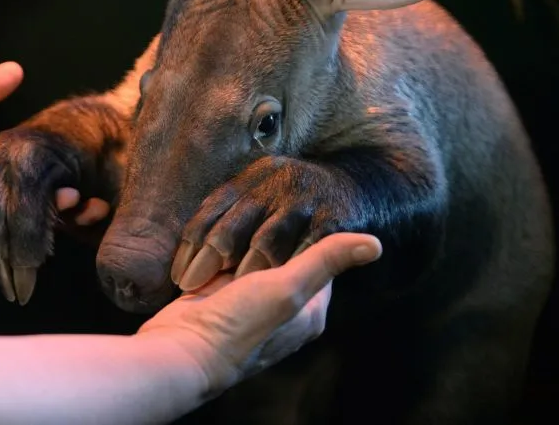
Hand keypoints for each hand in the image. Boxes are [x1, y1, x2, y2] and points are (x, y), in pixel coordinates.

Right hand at [0, 127, 111, 305]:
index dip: (26, 251)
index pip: (23, 212)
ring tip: (4, 288)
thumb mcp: (102, 177)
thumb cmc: (95, 157)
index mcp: (33, 152)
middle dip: (7, 261)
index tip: (29, 286)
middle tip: (17, 295)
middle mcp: (2, 152)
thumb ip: (85, 204)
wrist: (75, 125)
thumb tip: (75, 209)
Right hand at [139, 232, 381, 396]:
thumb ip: (326, 260)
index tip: (292, 210)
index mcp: (310, 310)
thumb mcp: (287, 288)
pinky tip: (214, 238)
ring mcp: (248, 301)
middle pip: (284, 253)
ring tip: (232, 227)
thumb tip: (376, 243)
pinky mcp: (219, 294)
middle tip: (258, 214)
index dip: (306, 232)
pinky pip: (226, 262)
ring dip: (240, 242)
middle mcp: (283, 307)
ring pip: (252, 254)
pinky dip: (219, 250)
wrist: (182, 350)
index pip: (320, 256)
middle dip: (268, 235)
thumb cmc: (239, 324)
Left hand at [171, 156, 358, 291]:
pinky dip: (289, 268)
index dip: (192, 242)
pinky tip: (273, 289)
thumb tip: (189, 249)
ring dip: (246, 268)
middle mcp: (274, 181)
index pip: (211, 209)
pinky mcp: (333, 217)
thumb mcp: (262, 192)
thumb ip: (231, 214)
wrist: (356, 183)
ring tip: (229, 292)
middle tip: (191, 285)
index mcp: (251, 176)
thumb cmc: (293, 199)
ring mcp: (303, 198)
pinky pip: (306, 247)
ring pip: (267, 238)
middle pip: (234, 222)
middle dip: (209, 257)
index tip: (178, 275)